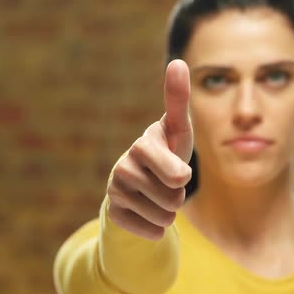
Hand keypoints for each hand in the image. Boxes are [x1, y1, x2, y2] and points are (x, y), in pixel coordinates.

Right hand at [107, 59, 192, 239]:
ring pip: (164, 216)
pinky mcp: (113, 216)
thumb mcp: (178, 130)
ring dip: (170, 211)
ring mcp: (115, 192)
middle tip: (169, 183)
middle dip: (179, 194)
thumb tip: (177, 61)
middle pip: (173, 196)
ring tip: (159, 196)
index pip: (171, 169)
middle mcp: (123, 166)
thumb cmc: (167, 153)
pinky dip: (158, 229)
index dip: (177, 173)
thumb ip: (178, 100)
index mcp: (143, 145)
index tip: (179, 176)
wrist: (141, 188)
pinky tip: (148, 213)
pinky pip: (151, 232)